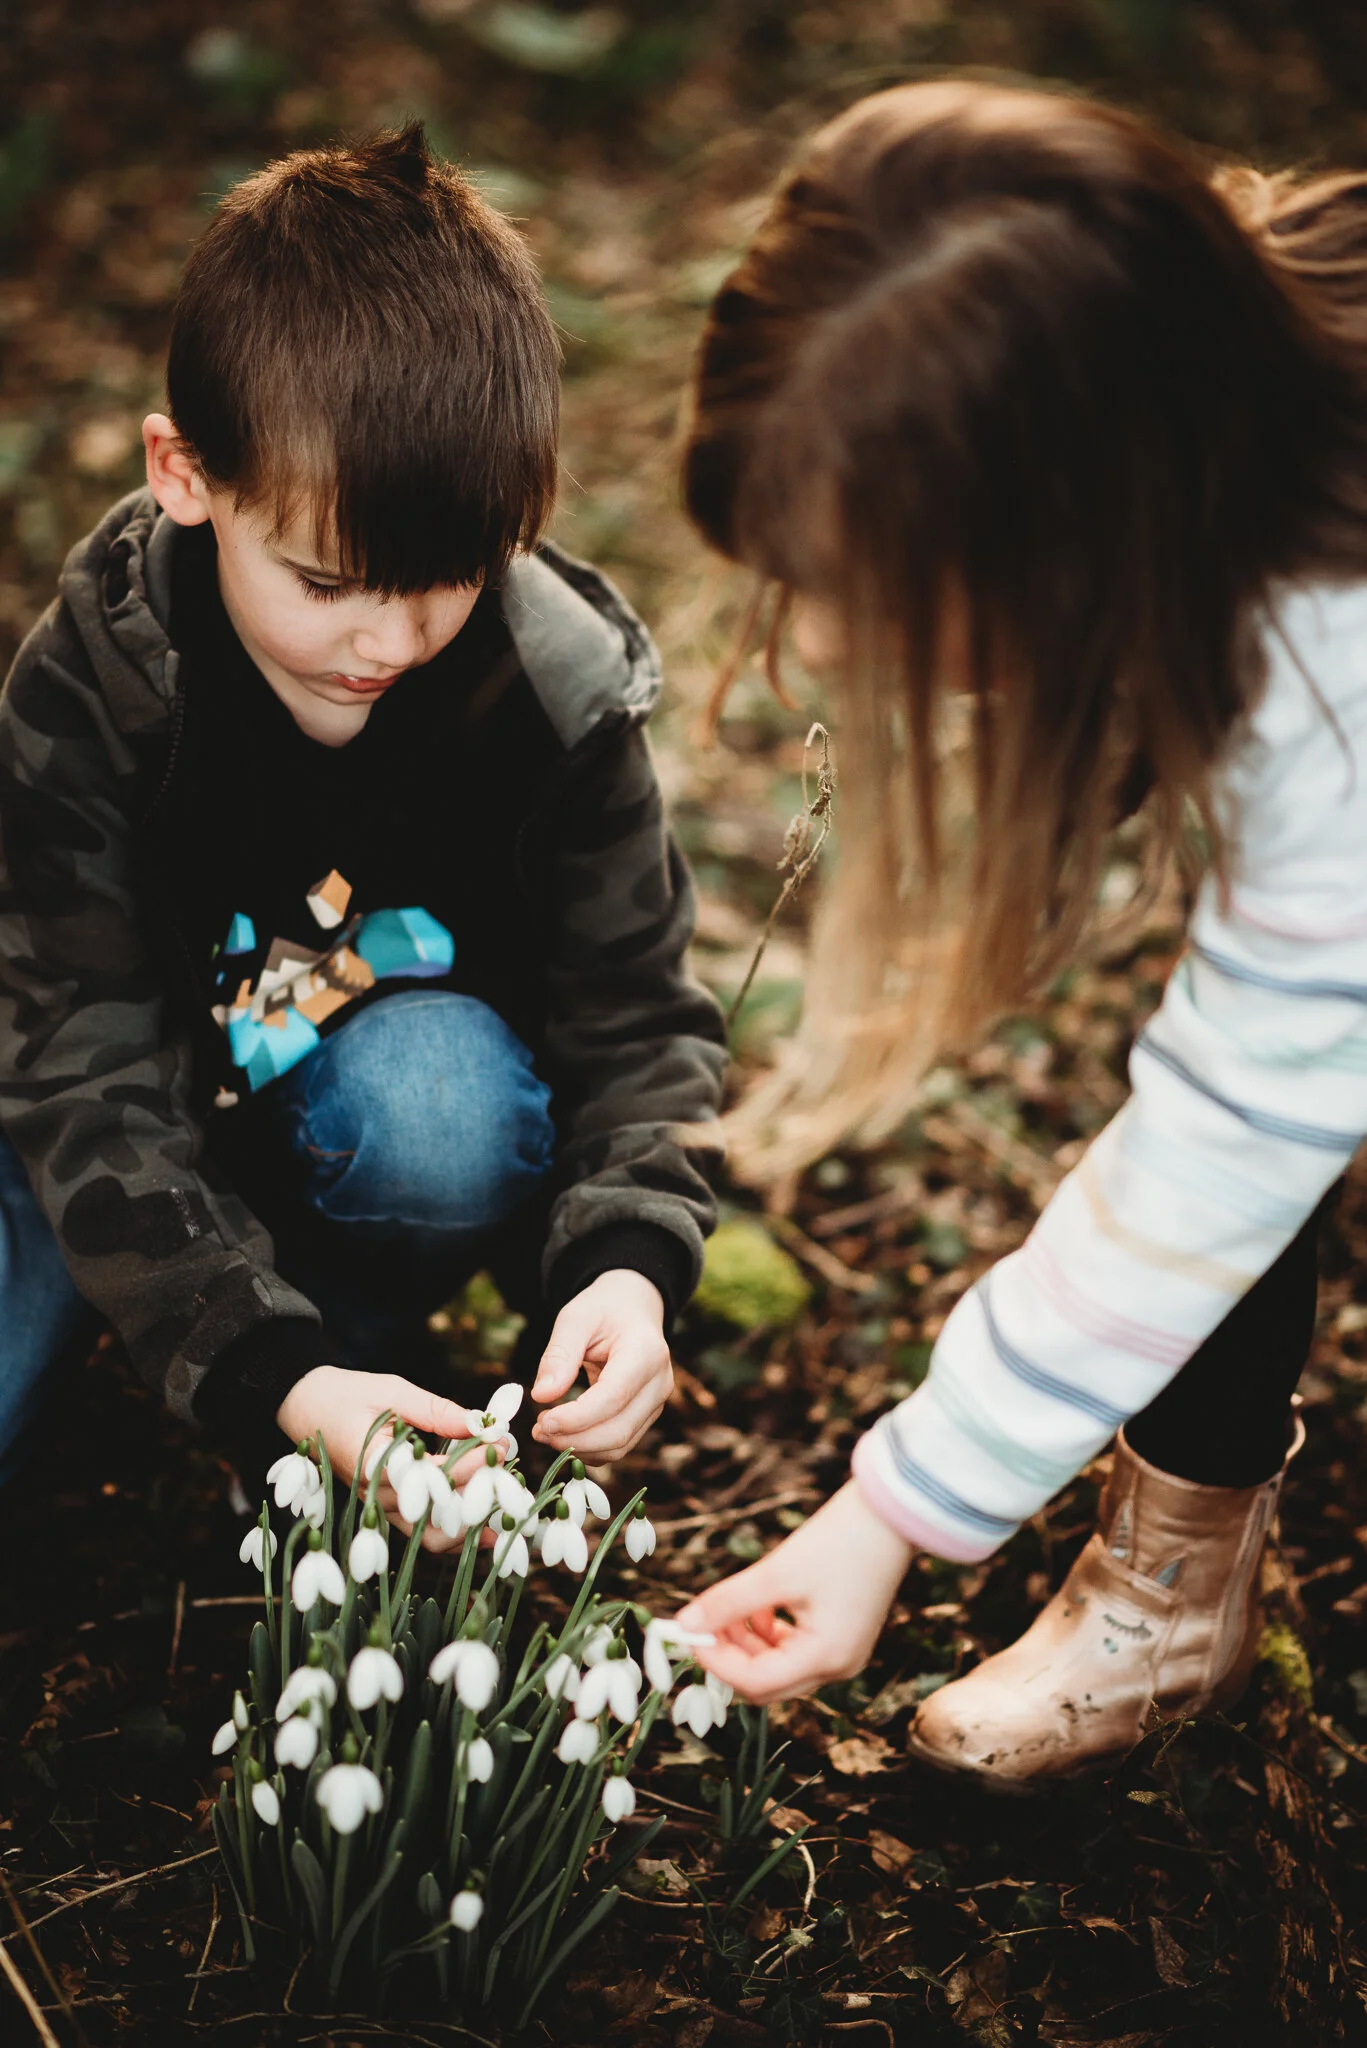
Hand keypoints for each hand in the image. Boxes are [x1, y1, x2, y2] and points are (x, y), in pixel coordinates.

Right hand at [276, 1366, 492, 1552]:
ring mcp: (378, 1509)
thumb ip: (436, 1410)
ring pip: (431, 1537)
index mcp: (374, 1464)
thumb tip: (483, 1422)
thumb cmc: (346, 1394)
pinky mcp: (383, 1510)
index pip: (435, 1475)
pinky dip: (453, 1527)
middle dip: (479, 1500)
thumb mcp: (392, 1392)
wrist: (303, 1406)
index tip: (502, 1443)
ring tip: (505, 1512)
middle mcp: (375, 1497)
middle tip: (511, 1478)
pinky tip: (483, 1519)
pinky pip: (421, 1530)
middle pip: (437, 1517)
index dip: (475, 1462)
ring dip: (470, 1527)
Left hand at [529, 1269, 671, 1461]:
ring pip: (619, 1445)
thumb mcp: (576, 1318)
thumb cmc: (604, 1309)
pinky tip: (563, 1434)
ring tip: (545, 1432)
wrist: (632, 1309)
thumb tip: (542, 1396)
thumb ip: (559, 1355)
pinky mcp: (646, 1416)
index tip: (543, 1422)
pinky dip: (589, 1447)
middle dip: (574, 1438)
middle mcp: (659, 1383)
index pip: (613, 1397)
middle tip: (538, 1430)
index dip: (577, 1418)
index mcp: (646, 1353)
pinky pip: (619, 1445)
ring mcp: (656, 1403)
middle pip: (619, 1430)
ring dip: (579, 1447)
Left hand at [673, 1481, 914, 1704]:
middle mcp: (838, 1667)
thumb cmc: (840, 1541)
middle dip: (728, 1655)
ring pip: (777, 1667)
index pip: (755, 1682)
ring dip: (745, 1642)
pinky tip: (756, 1603)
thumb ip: (729, 1602)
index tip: (687, 1633)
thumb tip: (685, 1622)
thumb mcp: (777, 1572)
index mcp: (826, 1658)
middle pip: (766, 1683)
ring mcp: (842, 1655)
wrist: (890, 1516)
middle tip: (700, 1622)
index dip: (715, 1661)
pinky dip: (767, 1632)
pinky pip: (793, 1650)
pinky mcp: (841, 1638)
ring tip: (729, 1605)